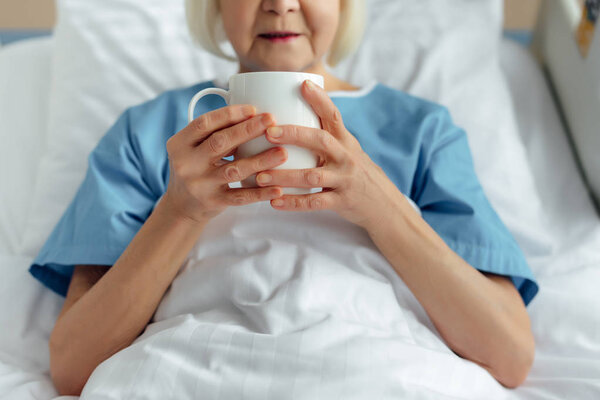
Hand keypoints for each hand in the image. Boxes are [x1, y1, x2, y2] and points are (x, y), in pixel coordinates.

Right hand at [162, 105, 287, 223]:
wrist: (181, 208)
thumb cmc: (193, 170)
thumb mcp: (192, 149)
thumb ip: (213, 134)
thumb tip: (250, 116)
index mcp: (180, 144)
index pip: (205, 123)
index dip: (229, 114)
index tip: (253, 109)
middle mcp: (187, 164)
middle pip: (220, 142)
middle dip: (248, 129)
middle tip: (271, 120)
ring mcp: (200, 185)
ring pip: (234, 170)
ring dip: (260, 160)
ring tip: (282, 153)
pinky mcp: (213, 202)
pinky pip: (241, 196)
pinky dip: (260, 193)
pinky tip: (277, 188)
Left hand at [256, 80, 405, 231]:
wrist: (382, 203)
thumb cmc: (355, 172)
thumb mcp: (347, 150)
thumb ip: (326, 136)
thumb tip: (294, 112)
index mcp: (345, 141)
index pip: (334, 115)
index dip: (320, 99)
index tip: (303, 84)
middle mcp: (346, 157)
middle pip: (320, 141)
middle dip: (294, 134)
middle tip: (268, 132)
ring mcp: (345, 180)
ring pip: (312, 176)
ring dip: (285, 176)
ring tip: (260, 176)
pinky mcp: (342, 201)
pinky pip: (315, 203)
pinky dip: (294, 203)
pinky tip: (275, 202)